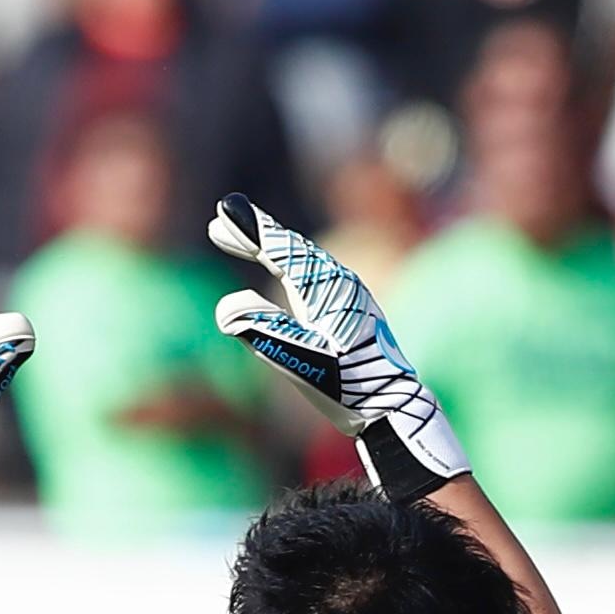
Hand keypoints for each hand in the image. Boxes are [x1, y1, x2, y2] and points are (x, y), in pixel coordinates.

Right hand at [206, 193, 466, 500]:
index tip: (225, 208)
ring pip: (302, 257)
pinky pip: (314, 271)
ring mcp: (349, 291)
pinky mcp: (352, 305)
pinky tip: (284, 270)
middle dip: (254, 235)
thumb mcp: (301, 360)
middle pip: (289, 246)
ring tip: (245, 241)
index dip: (250, 228)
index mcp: (324, 286)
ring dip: (272, 247)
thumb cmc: (349, 386)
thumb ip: (263, 330)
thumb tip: (226, 308)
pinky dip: (291, 263)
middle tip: (220, 226)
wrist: (394, 405)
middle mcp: (339, 280)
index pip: (280, 248)